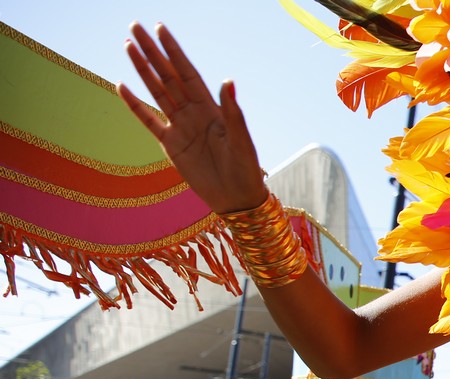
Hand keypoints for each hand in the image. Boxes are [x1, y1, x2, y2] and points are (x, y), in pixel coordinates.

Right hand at [118, 23, 268, 213]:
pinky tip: (121, 86)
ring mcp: (180, 127)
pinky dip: (134, 105)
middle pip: (169, 76)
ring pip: (157, 92)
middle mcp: (193, 113)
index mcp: (211, 109)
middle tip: (136, 27)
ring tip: (128, 46)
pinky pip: (148, 121)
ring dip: (142, 70)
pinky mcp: (170, 145)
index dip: (174, 51)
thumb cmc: (245, 170)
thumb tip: (227, 82)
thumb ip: (232, 112)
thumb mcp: (241, 140)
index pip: (188, 73)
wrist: (237, 199)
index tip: (161, 29)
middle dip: (153, 52)